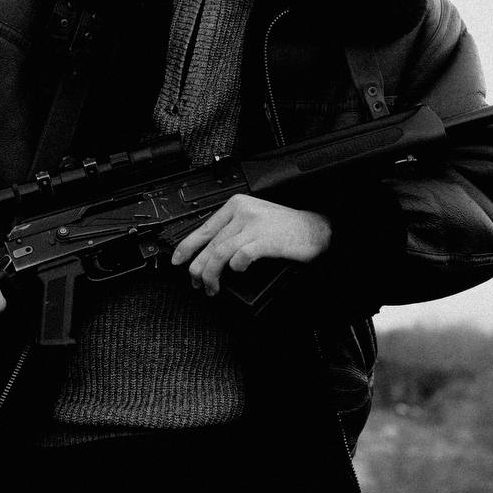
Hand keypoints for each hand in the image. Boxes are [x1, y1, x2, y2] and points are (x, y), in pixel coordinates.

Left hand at [170, 194, 331, 295]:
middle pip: (210, 244)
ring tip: (211, 287)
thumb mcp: (255, 220)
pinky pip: (240, 256)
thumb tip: (208, 253)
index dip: (187, 247)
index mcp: (237, 205)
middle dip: (198, 268)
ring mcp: (254, 225)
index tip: (177, 260)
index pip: (204, 227)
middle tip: (196, 283)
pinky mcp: (266, 240)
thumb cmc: (286, 228)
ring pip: (220, 253)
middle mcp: (243, 212)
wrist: (315, 229)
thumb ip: (233, 230)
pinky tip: (238, 273)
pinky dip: (235, 268)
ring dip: (212, 274)